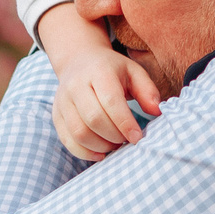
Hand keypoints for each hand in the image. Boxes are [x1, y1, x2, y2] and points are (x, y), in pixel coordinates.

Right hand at [36, 3, 163, 160]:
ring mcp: (62, 101)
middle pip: (94, 119)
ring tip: (115, 144)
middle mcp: (76, 85)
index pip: (111, 101)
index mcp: (99, 71)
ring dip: (101, 145)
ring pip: (79, 132)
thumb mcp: (133, 72)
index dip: (125, 123)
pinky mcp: (56, 115)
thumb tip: (158, 111)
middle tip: (126, 140)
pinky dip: (85, 152)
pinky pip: (67, 140)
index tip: (137, 137)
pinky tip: (101, 152)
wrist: (79, 60)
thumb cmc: (112, 70)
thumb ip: (147, 91)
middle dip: (114, 136)